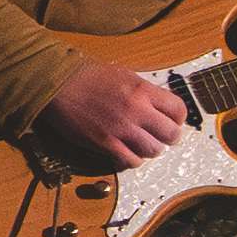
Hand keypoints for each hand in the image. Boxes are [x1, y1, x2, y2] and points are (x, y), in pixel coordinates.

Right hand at [46, 59, 185, 168]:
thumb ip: (145, 91)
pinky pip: (131, 161)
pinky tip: (126, 152)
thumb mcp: (124, 75)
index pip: (178, 110)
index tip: (172, 121)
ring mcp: (121, 128)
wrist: (58, 84)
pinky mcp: (105, 143)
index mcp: (142, 90)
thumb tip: (160, 106)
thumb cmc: (87, 76)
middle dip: (169, 137)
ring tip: (142, 144)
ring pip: (154, 151)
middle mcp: (136, 110)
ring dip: (150, 150)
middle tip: (161, 136)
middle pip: (171, 134)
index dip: (178, 118)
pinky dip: (132, 160)